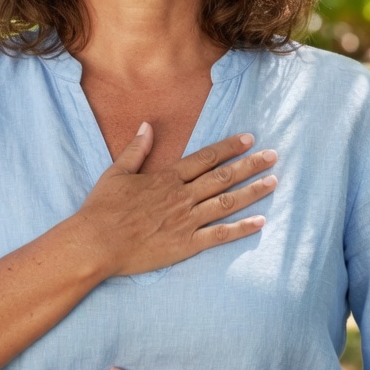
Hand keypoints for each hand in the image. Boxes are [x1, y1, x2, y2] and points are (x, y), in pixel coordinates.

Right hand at [73, 124, 277, 278]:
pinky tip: (260, 222)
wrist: (95, 243)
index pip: (206, 158)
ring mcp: (186, 221)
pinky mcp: (186, 245)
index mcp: (167, 178)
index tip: (249, 139)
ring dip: (252, 192)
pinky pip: (220, 235)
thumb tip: (147, 125)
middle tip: (274, 156)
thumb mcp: (116, 172)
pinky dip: (241, 228)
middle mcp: (182, 196)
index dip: (230, 147)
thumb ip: (136, 149)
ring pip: (226, 202)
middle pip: (223, 176)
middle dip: (251, 165)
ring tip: (273, 182)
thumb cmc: (102, 209)